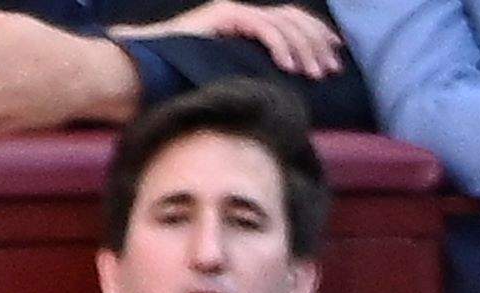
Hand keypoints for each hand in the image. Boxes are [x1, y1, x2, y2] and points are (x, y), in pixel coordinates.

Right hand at [114, 0, 343, 74]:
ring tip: (314, 73)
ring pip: (283, 23)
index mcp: (246, 26)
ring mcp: (233, 12)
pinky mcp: (224, 15)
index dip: (317, 36)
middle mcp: (243, 14)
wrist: (143, 71)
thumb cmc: (178, 84)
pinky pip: (262, 26)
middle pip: (294, 20)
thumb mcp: (228, 83)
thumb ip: (252, 80)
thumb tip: (283, 95)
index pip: (291, 23)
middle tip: (332, 68)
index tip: (336, 56)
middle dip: (318, 43)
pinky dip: (280, 45)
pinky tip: (289, 66)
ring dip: (303, 48)